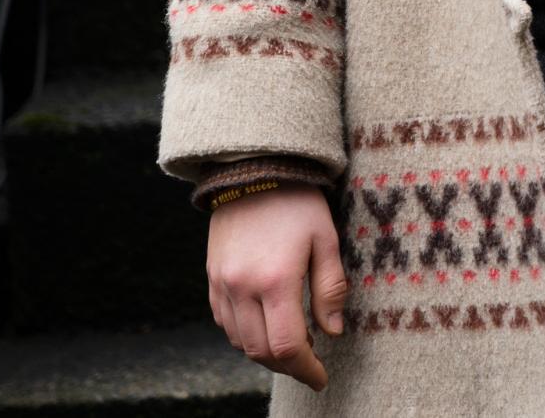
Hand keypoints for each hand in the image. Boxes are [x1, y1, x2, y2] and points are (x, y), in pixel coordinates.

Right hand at [206, 185, 345, 389]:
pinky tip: (264, 326)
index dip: (306, 369)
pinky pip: (224, 322)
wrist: (253, 168)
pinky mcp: (211, 277)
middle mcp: (242, 287)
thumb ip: (330, 288)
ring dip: (265, 353)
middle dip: (287, 365)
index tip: (321, 377)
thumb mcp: (325, 238)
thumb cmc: (297, 200)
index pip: (287, 346)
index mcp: (275, 280)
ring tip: (292, 345)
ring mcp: (222, 284)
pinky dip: (244, 334)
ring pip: (239, 341)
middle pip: (260, 351)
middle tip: (310, 363)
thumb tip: (332, 331)